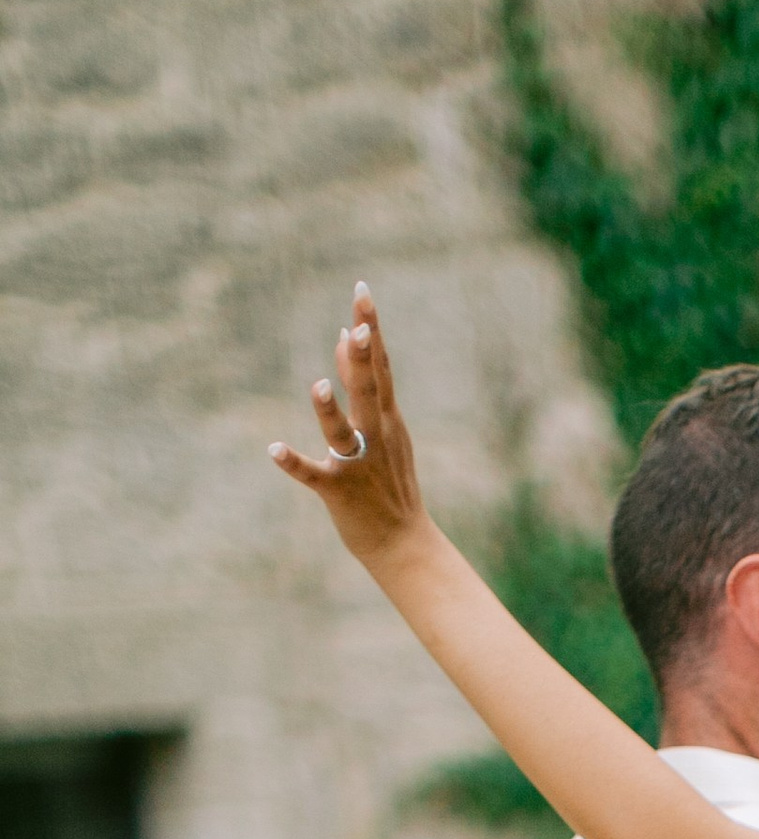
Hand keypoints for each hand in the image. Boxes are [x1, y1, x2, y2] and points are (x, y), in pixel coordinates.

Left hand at [268, 285, 432, 577]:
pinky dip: (294, 463)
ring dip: (330, 411)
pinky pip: (314, 475)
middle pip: (369, 391)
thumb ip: (362, 382)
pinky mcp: (339, 492)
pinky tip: (274, 450)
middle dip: (362, 360)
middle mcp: (376, 438)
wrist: (404, 544)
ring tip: (319, 387)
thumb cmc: (389, 482)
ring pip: (343, 433)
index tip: (361, 293)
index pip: (381, 367)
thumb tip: (343, 335)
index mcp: (387, 420)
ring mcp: (358, 465)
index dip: (371, 330)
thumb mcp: (383, 428)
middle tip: (357, 326)